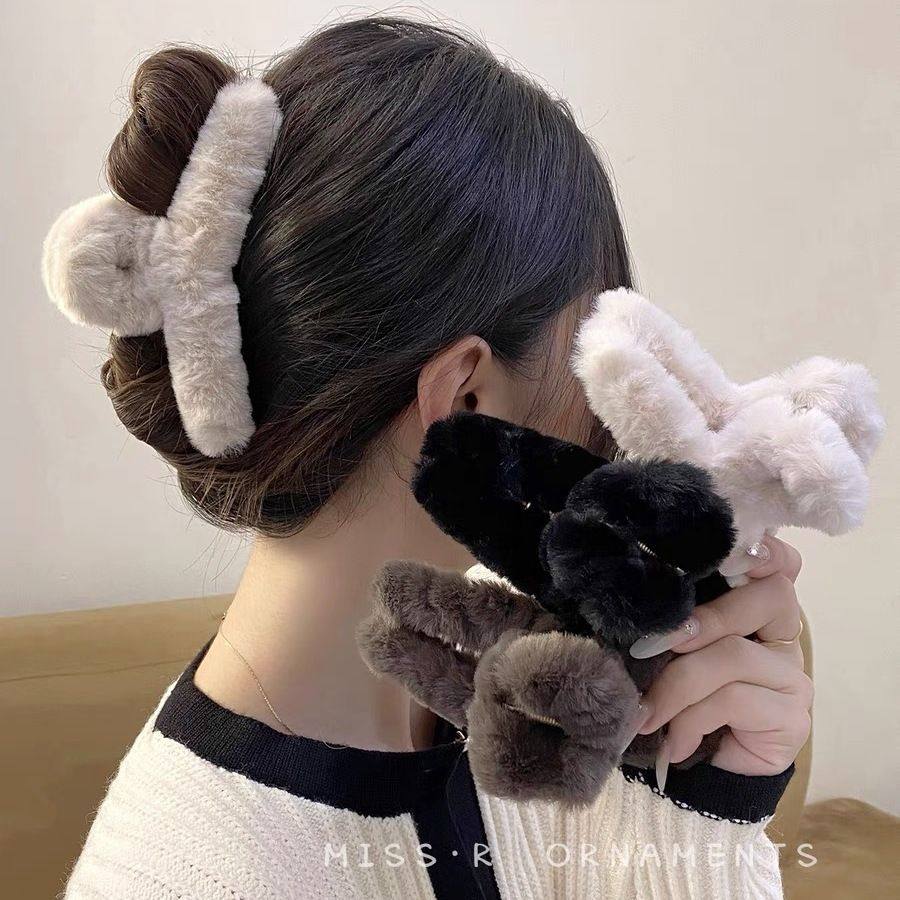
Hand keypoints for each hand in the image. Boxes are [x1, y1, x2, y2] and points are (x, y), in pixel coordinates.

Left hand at [630, 536, 811, 780]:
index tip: (724, 556)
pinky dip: (690, 720)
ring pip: (734, 655)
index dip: (763, 552)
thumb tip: (634, 609)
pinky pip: (734, 701)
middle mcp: (783, 633)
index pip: (779, 562)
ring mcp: (793, 674)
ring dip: (676, 686)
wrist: (701, 770)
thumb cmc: (681, 696)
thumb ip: (674, 621)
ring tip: (645, 714)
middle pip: (764, 598)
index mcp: (757, 604)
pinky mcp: (792, 716)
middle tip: (646, 648)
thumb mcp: (672, 651)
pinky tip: (673, 741)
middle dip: (698, 621)